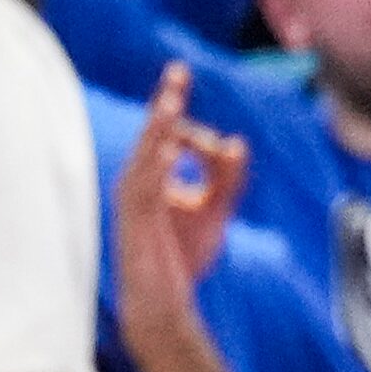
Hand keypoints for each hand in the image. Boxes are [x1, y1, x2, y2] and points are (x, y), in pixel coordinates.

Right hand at [116, 63, 249, 322]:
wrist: (165, 301)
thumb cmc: (184, 255)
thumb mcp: (216, 209)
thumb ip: (227, 178)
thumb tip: (237, 142)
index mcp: (153, 177)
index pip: (172, 138)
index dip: (202, 138)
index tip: (229, 154)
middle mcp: (137, 183)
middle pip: (152, 136)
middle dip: (166, 104)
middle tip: (179, 70)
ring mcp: (133, 202)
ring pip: (145, 156)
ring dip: (159, 128)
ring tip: (173, 101)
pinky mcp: (135, 222)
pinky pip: (143, 190)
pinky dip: (155, 168)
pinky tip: (169, 150)